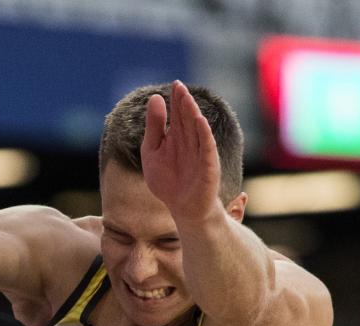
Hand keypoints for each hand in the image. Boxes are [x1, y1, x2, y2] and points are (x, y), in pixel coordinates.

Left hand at [140, 80, 221, 222]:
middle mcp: (190, 141)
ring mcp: (200, 152)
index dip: (176, 100)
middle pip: (187, 118)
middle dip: (183, 103)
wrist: (183, 208)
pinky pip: (207, 147)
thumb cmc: (168, 182)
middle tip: (179, 86)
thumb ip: (153, 127)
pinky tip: (200, 121)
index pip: (177, 114)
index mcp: (177, 136)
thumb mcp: (152, 151)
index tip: (174, 84)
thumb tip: (155, 97)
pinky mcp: (208, 166)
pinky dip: (204, 134)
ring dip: (192, 114)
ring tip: (186, 98)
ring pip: (197, 129)